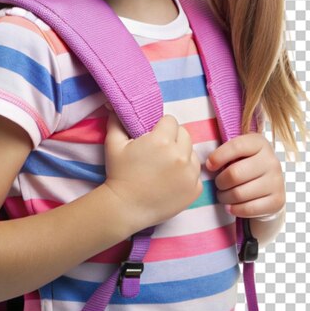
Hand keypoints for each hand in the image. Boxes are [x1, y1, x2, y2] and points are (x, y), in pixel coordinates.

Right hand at [103, 113, 202, 230]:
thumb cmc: (119, 173)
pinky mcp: (195, 189)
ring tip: (165, 166)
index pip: (171, 121)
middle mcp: (180, 155)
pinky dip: (186, 174)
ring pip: (192, 153)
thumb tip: (113, 103)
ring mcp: (190, 174)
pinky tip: (170, 180)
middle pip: (185, 134)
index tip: (152, 136)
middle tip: (159, 150)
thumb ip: (117, 120)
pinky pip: (196, 173)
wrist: (125, 208)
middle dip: (173, 138)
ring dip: (182, 155)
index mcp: (162, 140)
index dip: (161, 126)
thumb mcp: (113, 143)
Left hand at [205, 133, 285, 218]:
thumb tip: (208, 164)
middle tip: (218, 184)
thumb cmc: (245, 165)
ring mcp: (277, 181)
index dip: (218, 157)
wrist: (268, 186)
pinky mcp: (277, 201)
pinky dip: (235, 209)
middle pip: (234, 174)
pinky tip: (230, 206)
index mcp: (260, 143)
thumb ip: (225, 152)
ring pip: (239, 193)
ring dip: (224, 197)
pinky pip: (249, 209)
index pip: (236, 147)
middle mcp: (271, 161)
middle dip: (220, 181)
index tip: (209, 165)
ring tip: (222, 195)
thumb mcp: (238, 152)